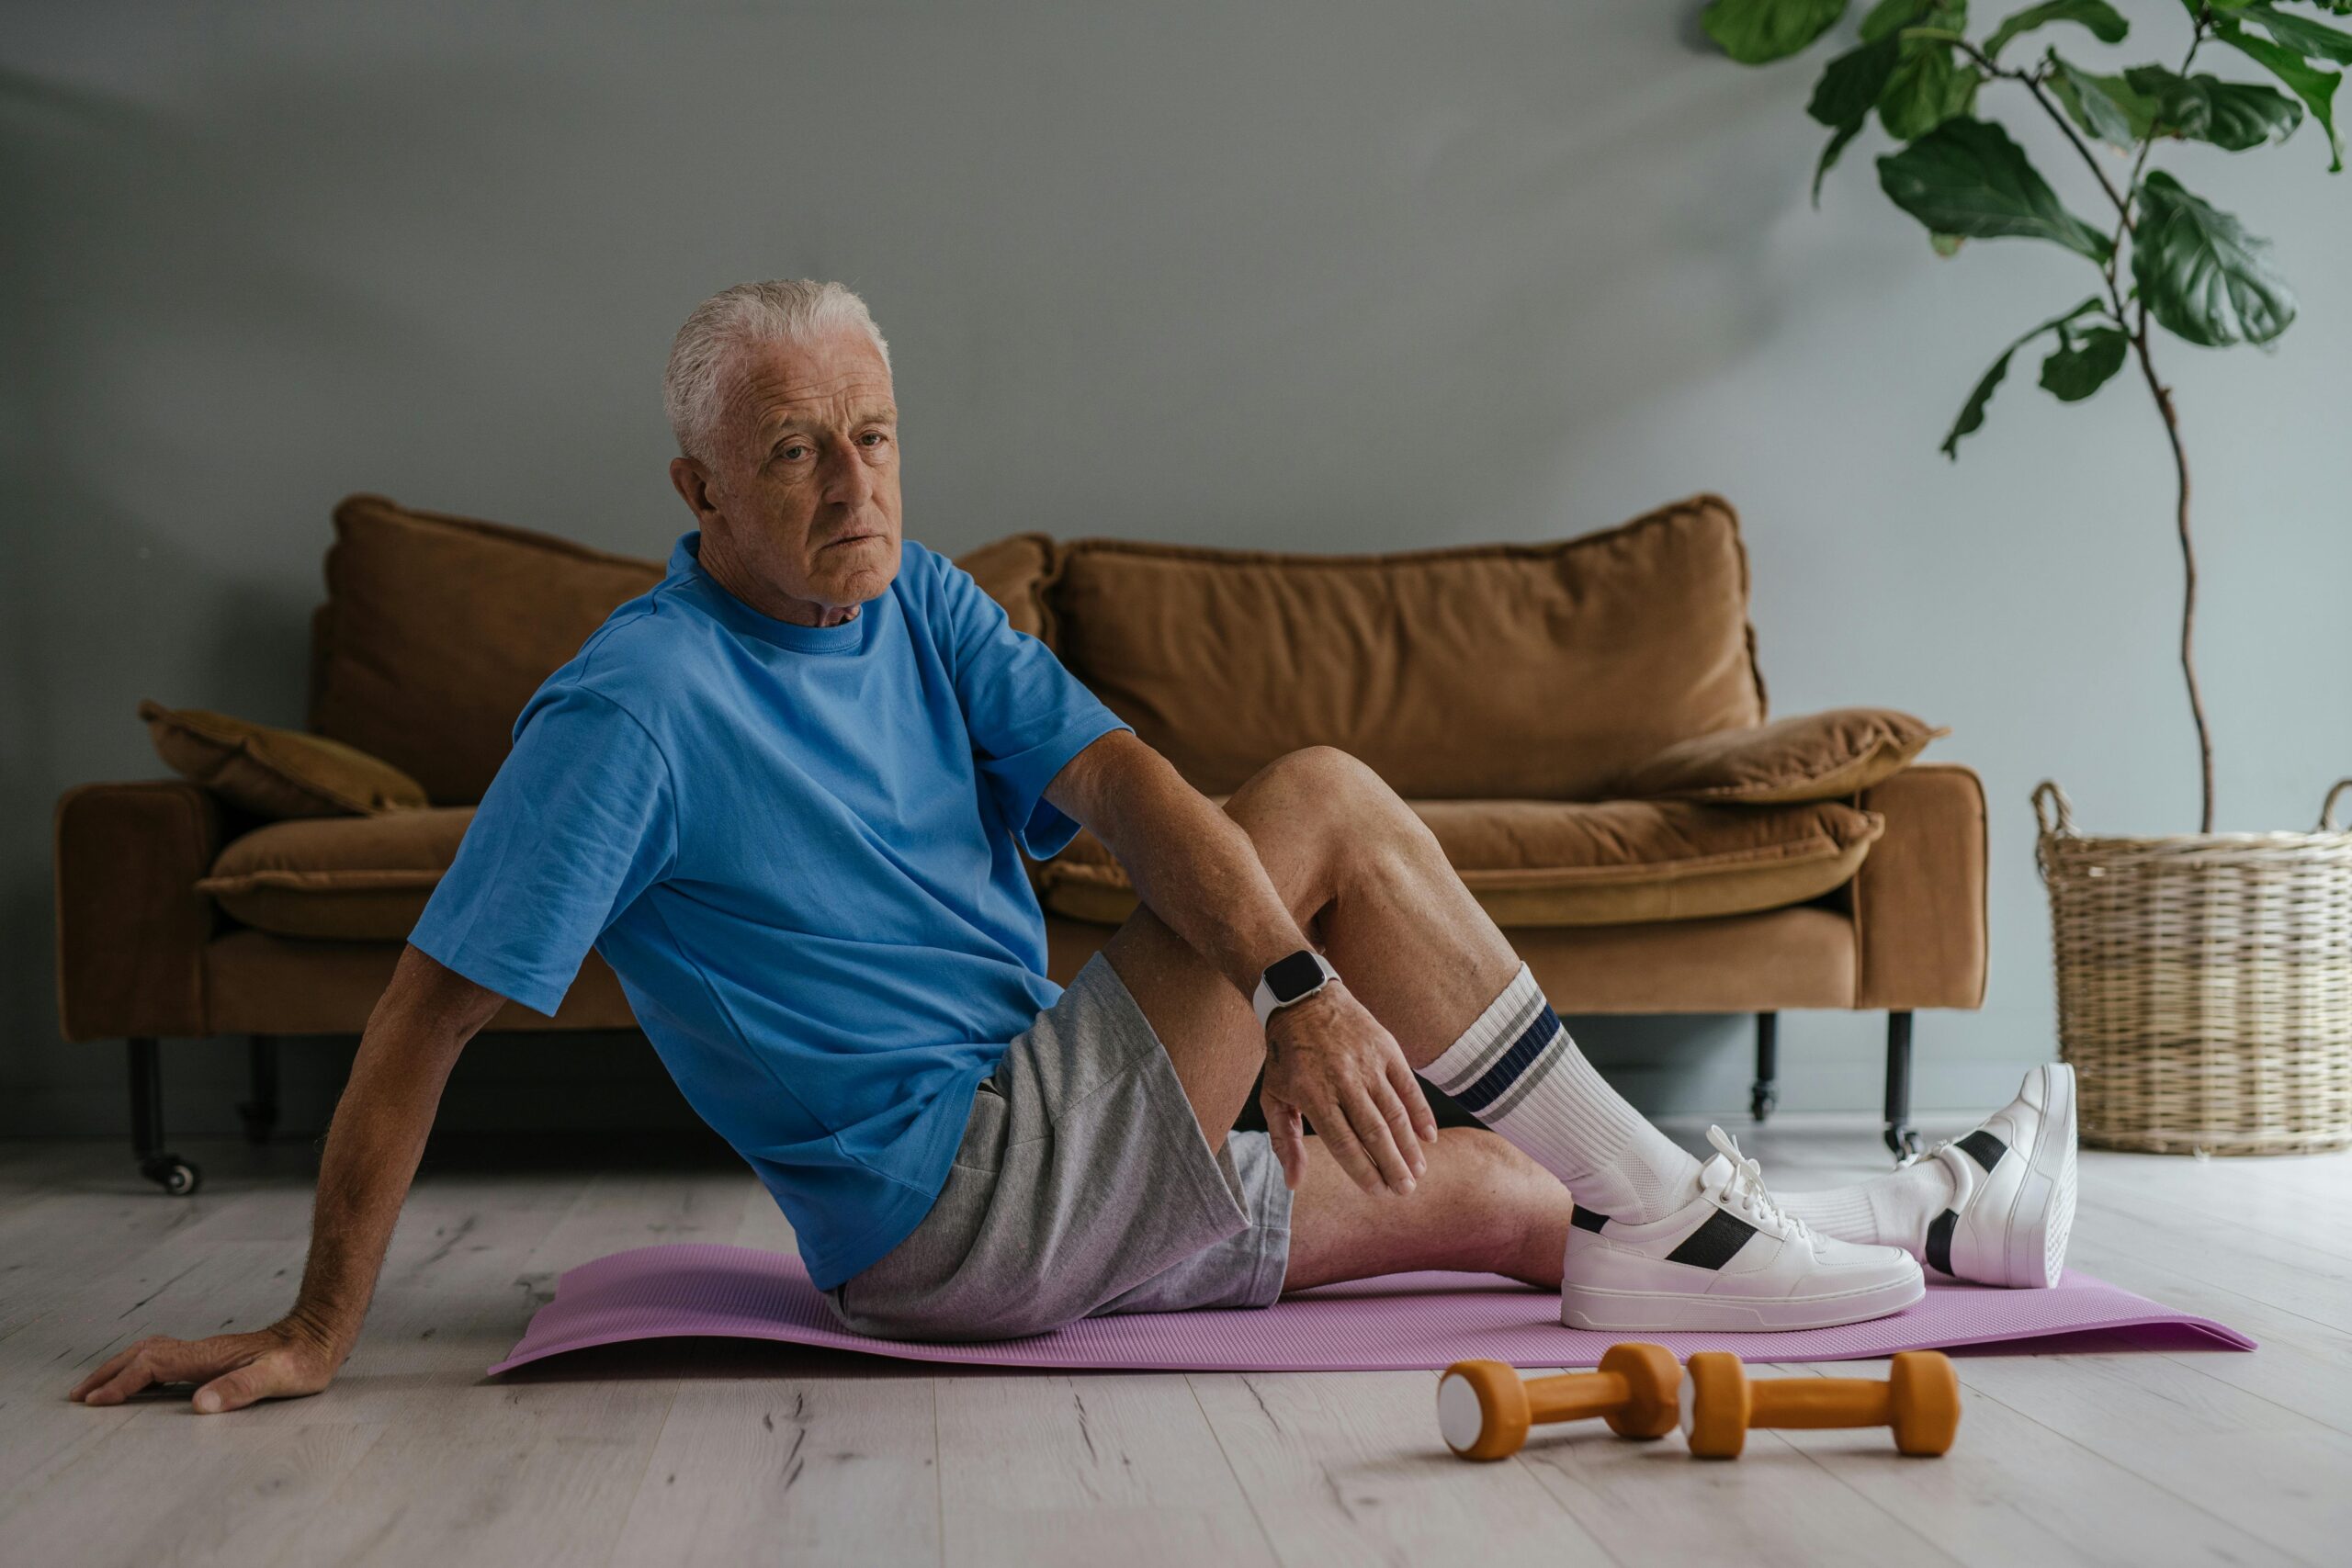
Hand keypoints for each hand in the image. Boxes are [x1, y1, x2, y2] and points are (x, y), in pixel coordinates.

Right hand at [69, 1317, 342, 1413]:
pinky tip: (140, 1384)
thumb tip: (200, 1404)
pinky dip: (141, 1369)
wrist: (320, 1335)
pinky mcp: (214, 1357)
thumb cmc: (304, 1359)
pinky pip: (165, 1358)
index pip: (152, 1366)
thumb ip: (241, 1388)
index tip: (96, 1402)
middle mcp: (202, 1350)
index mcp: (209, 1356)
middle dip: (108, 1373)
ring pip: (151, 1352)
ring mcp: (207, 1351)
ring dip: (121, 1368)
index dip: (122, 1383)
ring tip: (97, 1389)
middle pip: (143, 1354)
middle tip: (79, 1396)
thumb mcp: (278, 1377)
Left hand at [1260, 981, 1438, 1195]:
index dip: (1363, 1170)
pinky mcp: (1387, 1048)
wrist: (1304, 999)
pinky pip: (1408, 1085)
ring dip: (1409, 1145)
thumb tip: (1294, 1183)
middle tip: (1405, 1191)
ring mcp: (1368, 1063)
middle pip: (1373, 1131)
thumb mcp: (1273, 1096)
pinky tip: (1428, 1136)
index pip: (1343, 1142)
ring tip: (1418, 1172)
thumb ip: (1284, 1140)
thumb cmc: (1287, 1056)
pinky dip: (1421, 1112)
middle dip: (1392, 1166)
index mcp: (1313, 1094)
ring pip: (1394, 1112)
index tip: (1377, 1192)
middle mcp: (1343, 1079)